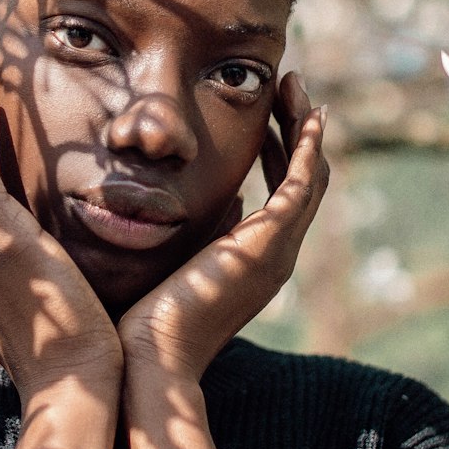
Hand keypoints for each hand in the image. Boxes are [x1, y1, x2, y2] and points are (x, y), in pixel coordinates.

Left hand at [117, 72, 327, 448]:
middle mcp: (275, 255)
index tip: (266, 111)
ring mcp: (277, 251)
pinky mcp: (268, 245)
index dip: (277, 148)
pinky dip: (306, 145)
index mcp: (251, 260)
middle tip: (287, 85)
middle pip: (303, 179)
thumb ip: (184, 234)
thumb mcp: (167, 264)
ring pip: (309, 175)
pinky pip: (301, 185)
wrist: (148, 363)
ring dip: (303, 126)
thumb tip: (180, 202)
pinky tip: (303, 112)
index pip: (280, 193)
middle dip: (295, 129)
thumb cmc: (139, 323)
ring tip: (291, 85)